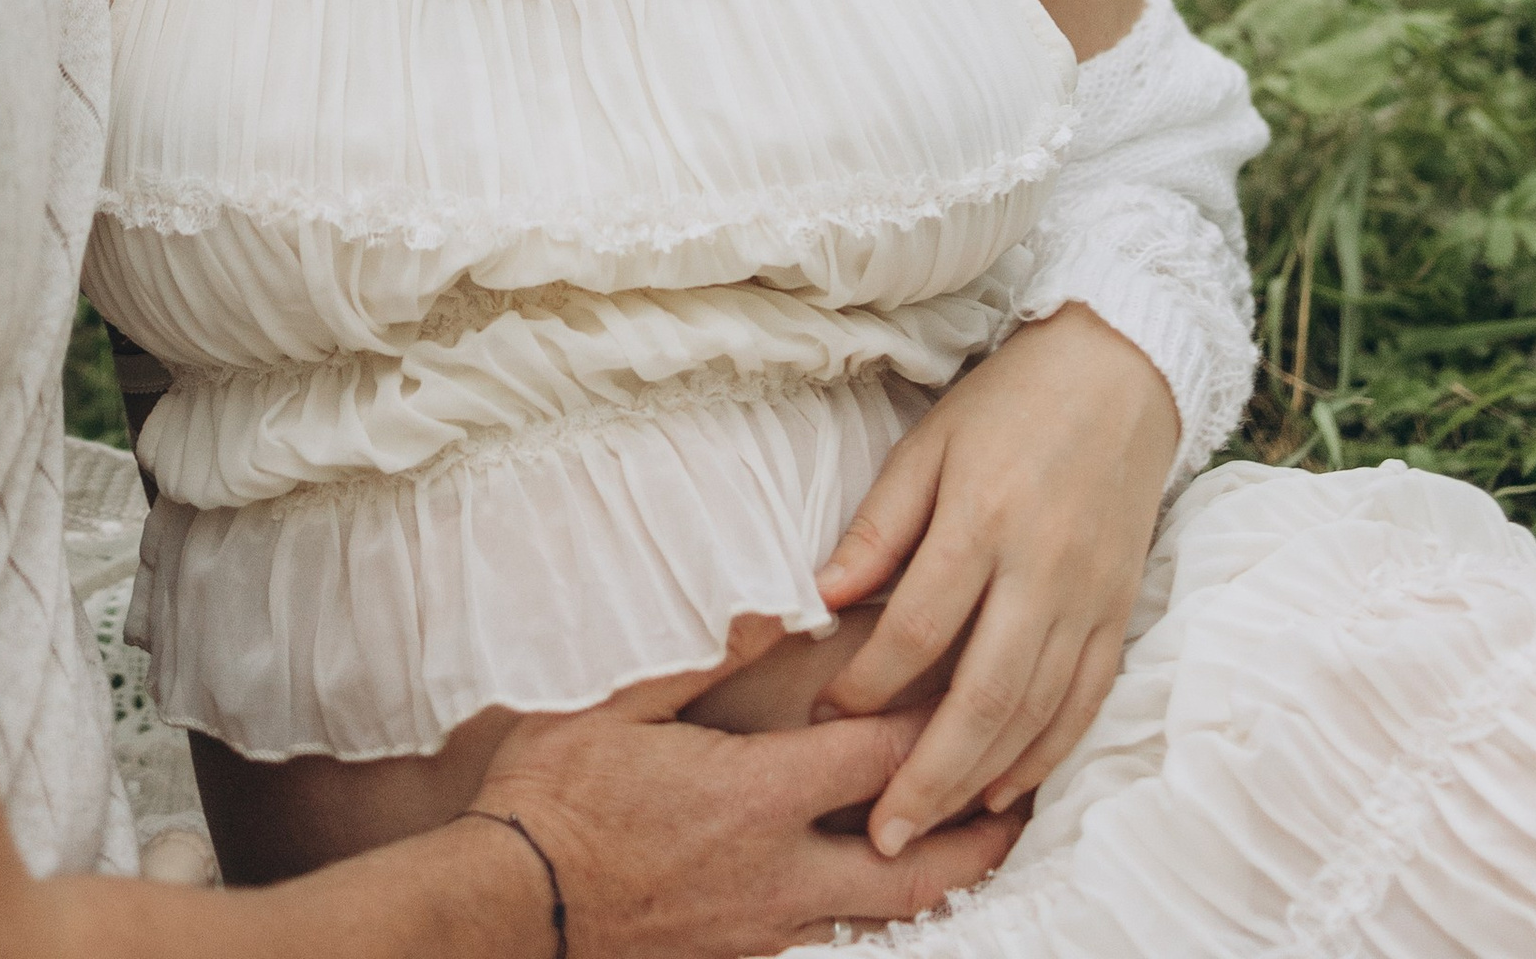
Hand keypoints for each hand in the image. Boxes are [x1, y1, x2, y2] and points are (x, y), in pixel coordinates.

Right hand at [478, 648, 1021, 958]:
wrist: (512, 902)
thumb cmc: (555, 795)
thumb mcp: (620, 702)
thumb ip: (703, 658)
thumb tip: (767, 612)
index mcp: (757, 795)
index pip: (880, 756)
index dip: (936, 722)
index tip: (974, 689)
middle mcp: (779, 871)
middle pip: (916, 867)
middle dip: (979, 837)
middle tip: (1024, 806)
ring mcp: (764, 927)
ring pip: (881, 919)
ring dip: (935, 886)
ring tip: (975, 855)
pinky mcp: (740, 958)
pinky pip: (827, 941)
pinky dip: (869, 917)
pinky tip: (879, 898)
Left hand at [807, 307, 1176, 852]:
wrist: (1120, 373)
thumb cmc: (1008, 403)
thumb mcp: (930, 442)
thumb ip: (880, 524)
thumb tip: (821, 598)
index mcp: (983, 518)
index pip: (916, 628)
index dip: (866, 685)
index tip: (823, 715)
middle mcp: (1042, 571)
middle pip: (982, 697)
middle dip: (925, 777)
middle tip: (878, 835)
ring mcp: (1089, 599)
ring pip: (1036, 717)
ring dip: (979, 783)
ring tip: (927, 829)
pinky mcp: (1121, 614)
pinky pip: (1085, 706)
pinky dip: (1045, 759)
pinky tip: (1003, 794)